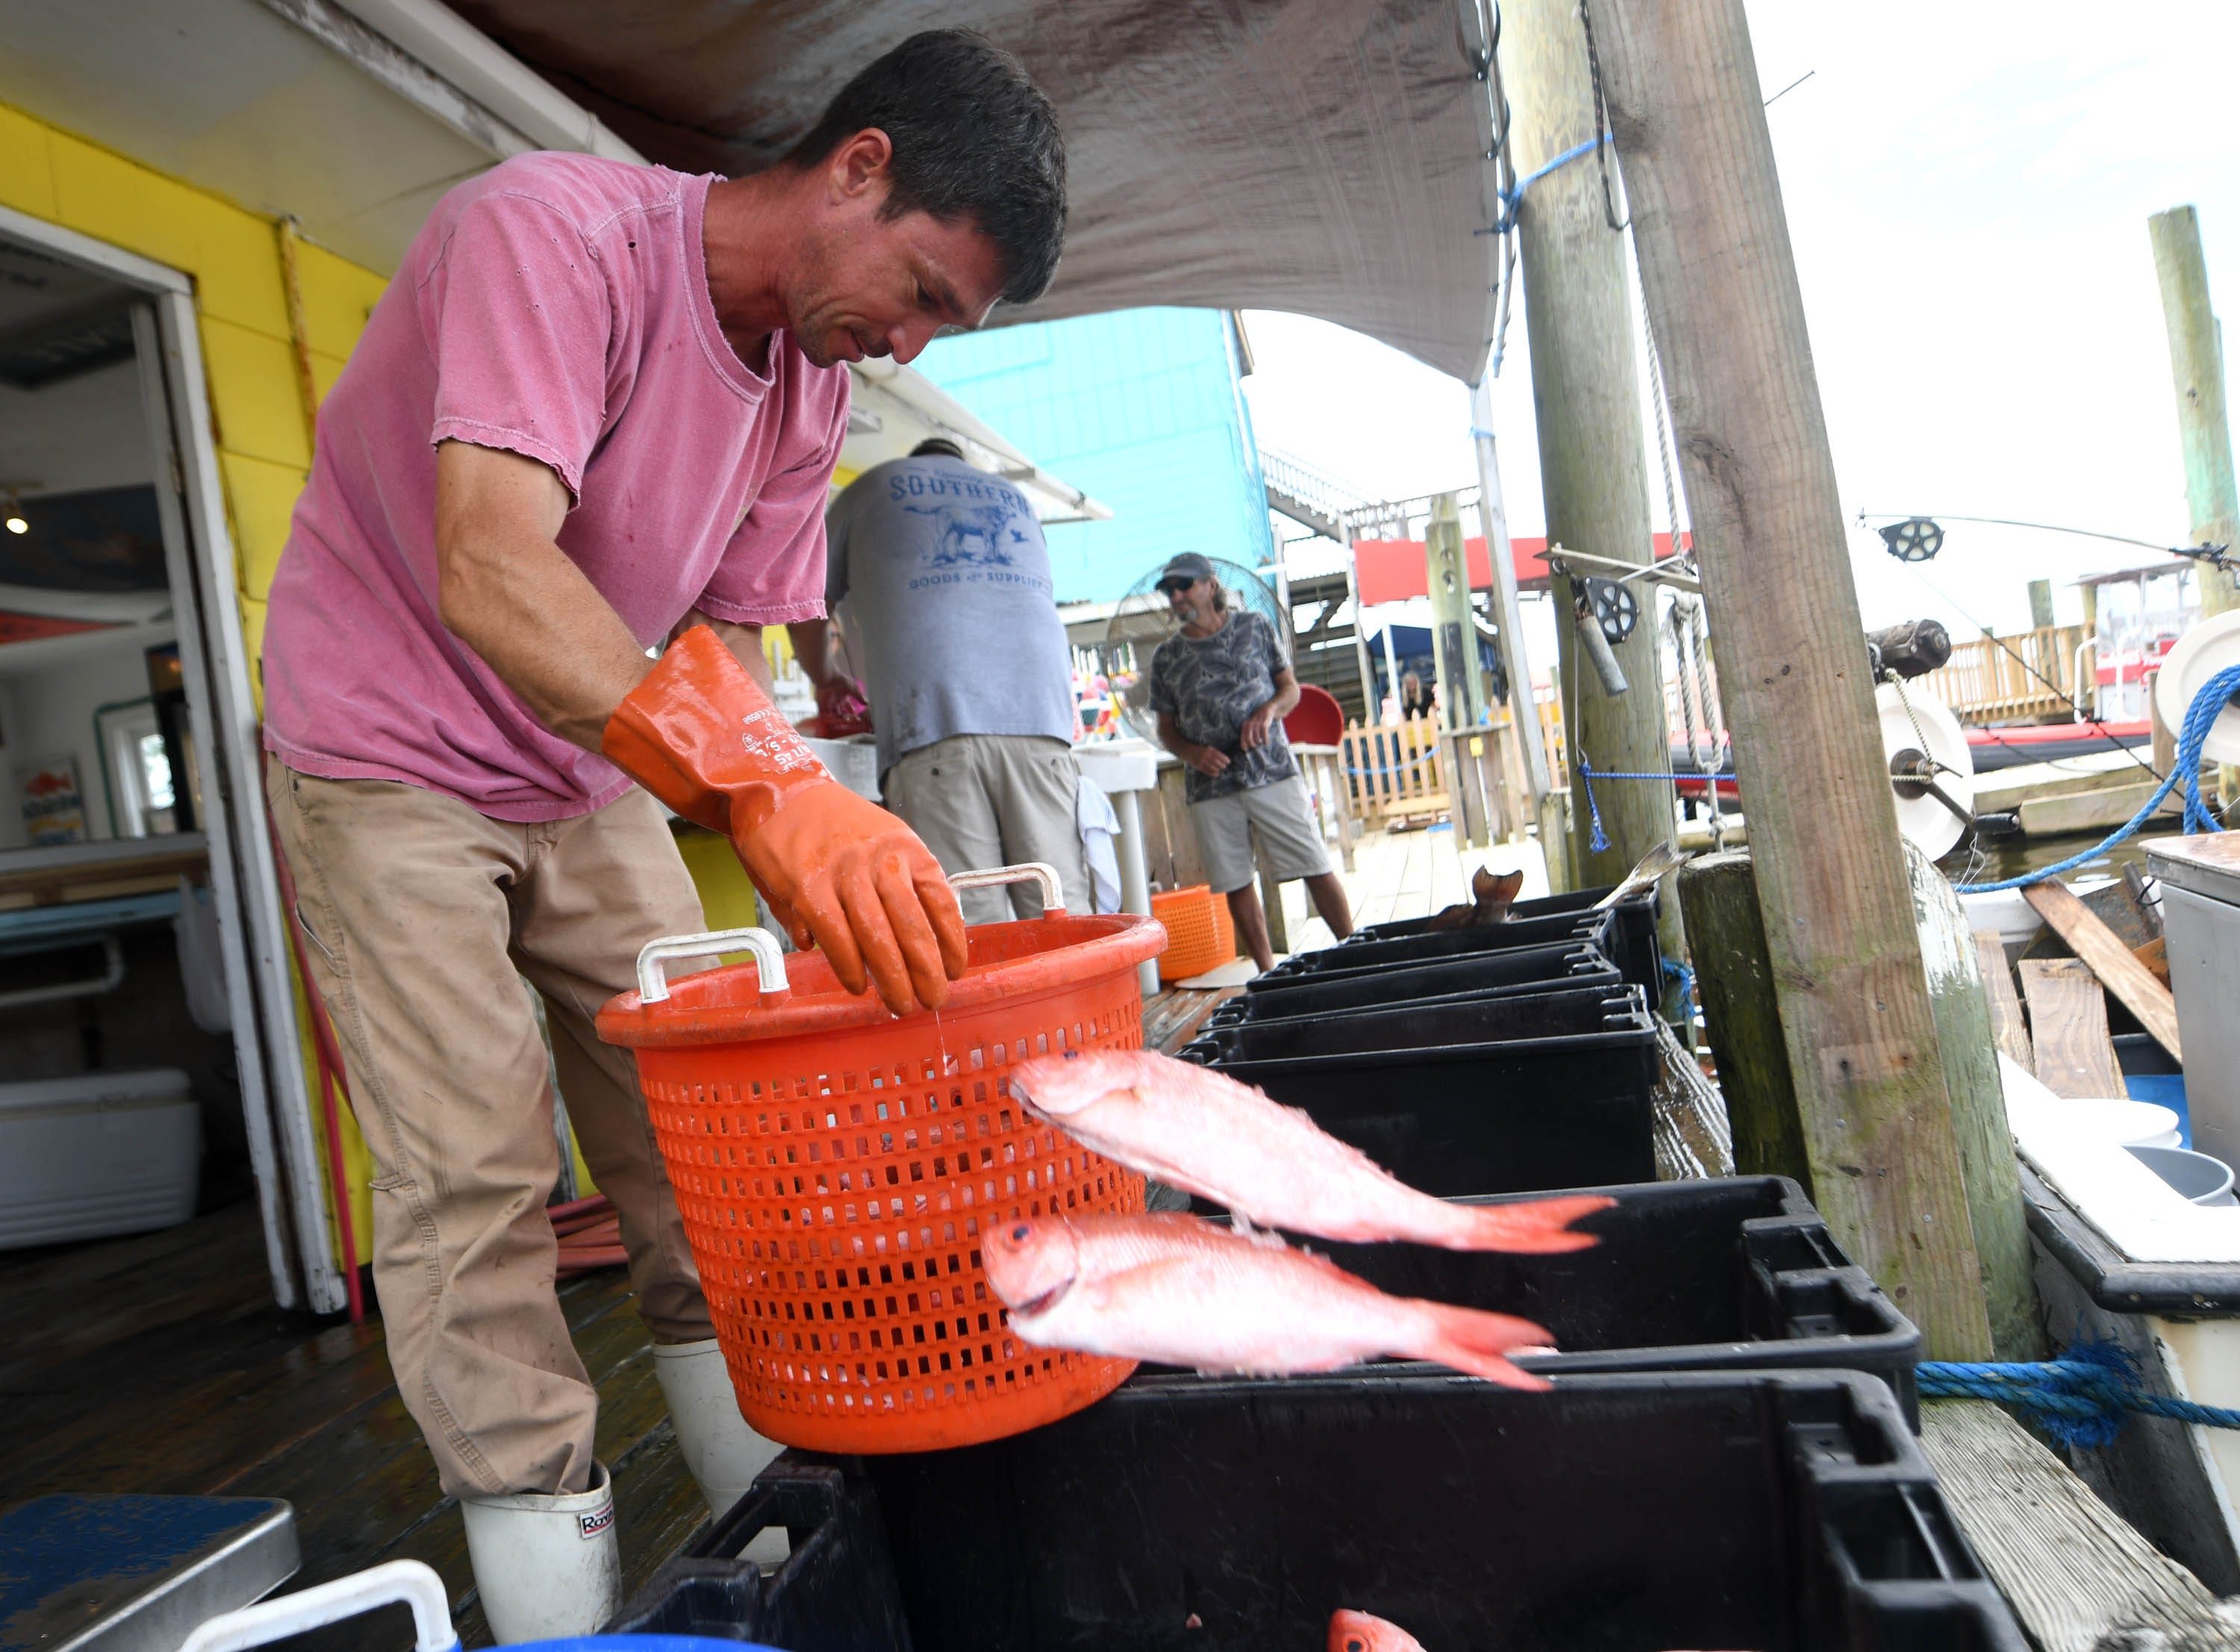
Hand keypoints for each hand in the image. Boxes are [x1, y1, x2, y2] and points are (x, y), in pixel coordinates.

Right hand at [602, 628, 967, 1014]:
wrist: (778, 792)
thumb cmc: (833, 824)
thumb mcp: (883, 839)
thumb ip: (902, 882)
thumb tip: (918, 937)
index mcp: (906, 848)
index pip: (941, 902)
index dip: (951, 943)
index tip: (955, 969)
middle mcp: (880, 860)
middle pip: (913, 928)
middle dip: (926, 972)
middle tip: (932, 999)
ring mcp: (844, 875)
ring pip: (878, 939)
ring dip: (892, 979)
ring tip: (899, 1003)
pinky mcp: (809, 890)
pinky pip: (836, 939)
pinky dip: (849, 967)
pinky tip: (857, 983)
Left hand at [815, 673, 868, 724]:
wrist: (827, 677)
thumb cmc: (839, 680)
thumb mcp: (853, 689)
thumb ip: (859, 696)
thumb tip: (867, 703)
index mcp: (843, 698)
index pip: (849, 709)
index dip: (853, 714)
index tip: (858, 718)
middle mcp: (836, 702)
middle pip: (842, 714)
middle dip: (847, 719)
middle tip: (852, 721)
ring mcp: (828, 705)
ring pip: (834, 717)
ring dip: (840, 720)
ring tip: (846, 722)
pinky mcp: (821, 707)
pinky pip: (825, 717)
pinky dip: (830, 721)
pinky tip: (836, 722)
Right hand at [1186, 742, 1231, 778]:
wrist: (1188, 750)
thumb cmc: (1200, 749)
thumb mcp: (1207, 747)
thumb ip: (1214, 752)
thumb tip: (1223, 759)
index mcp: (1208, 749)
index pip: (1218, 754)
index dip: (1224, 759)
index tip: (1228, 762)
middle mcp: (1205, 755)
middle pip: (1216, 761)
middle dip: (1222, 765)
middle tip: (1224, 766)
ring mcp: (1201, 761)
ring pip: (1212, 767)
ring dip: (1217, 769)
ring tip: (1220, 769)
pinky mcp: (1198, 766)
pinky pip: (1207, 771)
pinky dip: (1212, 773)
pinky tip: (1216, 774)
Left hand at [1239, 701, 1278, 749]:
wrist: (1267, 709)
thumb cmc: (1258, 720)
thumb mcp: (1251, 724)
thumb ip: (1247, 732)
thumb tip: (1245, 744)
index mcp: (1245, 724)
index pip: (1242, 735)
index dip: (1243, 743)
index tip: (1245, 749)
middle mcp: (1250, 723)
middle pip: (1248, 737)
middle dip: (1250, 743)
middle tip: (1253, 746)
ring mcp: (1257, 723)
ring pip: (1256, 736)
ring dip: (1257, 741)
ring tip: (1259, 743)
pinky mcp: (1264, 723)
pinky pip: (1264, 734)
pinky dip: (1265, 740)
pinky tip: (1266, 743)